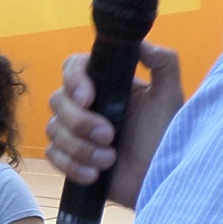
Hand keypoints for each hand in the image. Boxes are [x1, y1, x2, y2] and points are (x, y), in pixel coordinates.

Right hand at [45, 42, 183, 210]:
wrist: (160, 179)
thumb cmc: (167, 137)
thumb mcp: (169, 97)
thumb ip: (164, 63)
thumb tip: (141, 43)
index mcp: (105, 84)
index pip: (73, 67)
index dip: (73, 80)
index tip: (88, 98)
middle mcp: (86, 105)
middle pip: (57, 100)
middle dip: (79, 122)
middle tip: (109, 136)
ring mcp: (75, 132)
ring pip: (53, 129)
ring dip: (80, 148)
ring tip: (109, 160)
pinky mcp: (69, 158)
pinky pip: (53, 155)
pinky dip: (72, 165)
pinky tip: (95, 173)